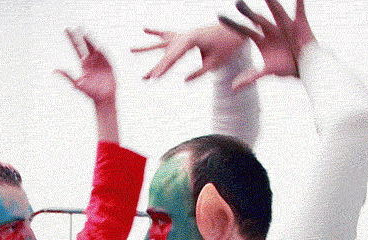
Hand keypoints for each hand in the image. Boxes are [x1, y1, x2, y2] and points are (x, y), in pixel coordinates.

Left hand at [57, 29, 115, 106]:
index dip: (72, 39)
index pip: (77, 48)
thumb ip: (67, 76)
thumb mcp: (77, 84)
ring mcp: (99, 62)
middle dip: (81, 36)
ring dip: (90, 40)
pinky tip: (99, 46)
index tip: (67, 30)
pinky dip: (102, 50)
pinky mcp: (108, 64)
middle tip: (77, 27)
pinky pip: (105, 55)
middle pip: (85, 45)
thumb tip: (55, 71)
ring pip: (95, 48)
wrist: (104, 98)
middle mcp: (90, 61)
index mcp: (83, 64)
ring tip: (86, 32)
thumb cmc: (91, 93)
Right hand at [131, 24, 246, 81]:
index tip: (154, 78)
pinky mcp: (186, 35)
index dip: (164, 68)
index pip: (174, 56)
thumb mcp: (216, 62)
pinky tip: (145, 29)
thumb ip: (200, 72)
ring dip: (147, 48)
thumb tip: (184, 81)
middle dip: (156, 66)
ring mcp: (185, 34)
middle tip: (145, 78)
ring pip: (163, 43)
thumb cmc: (227, 47)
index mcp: (193, 39)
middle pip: (167, 52)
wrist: (236, 31)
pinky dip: (157, 32)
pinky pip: (169, 34)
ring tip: (130, 49)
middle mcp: (186, 35)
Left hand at [219, 0, 314, 87]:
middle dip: (248, 12)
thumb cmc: (287, 68)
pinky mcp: (300, 23)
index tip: (219, 18)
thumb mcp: (269, 71)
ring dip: (271, 3)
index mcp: (262, 39)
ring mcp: (285, 24)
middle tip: (238, 3)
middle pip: (258, 19)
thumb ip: (251, 77)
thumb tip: (233, 88)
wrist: (306, 66)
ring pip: (276, 11)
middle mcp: (271, 29)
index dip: (233, 24)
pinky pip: (300, 10)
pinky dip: (300, 2)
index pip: (244, 30)